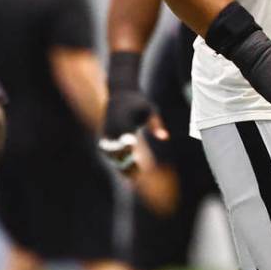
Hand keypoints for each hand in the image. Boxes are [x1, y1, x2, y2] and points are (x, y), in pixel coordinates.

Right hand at [99, 51, 167, 173]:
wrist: (120, 92)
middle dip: (126, 162)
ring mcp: (107, 132)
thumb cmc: (139, 101)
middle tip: (139, 173)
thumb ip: (156, 123)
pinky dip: (115, 161)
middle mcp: (113, 128)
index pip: (125, 140)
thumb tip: (165, 138)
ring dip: (119, 165)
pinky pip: (107, 151)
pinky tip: (125, 171)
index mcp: (123, 121)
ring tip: (132, 176)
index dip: (130, 152)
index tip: (138, 162)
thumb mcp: (150, 109)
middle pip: (117, 150)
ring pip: (110, 153)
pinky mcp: (105, 135)